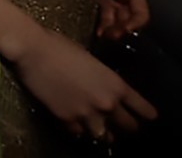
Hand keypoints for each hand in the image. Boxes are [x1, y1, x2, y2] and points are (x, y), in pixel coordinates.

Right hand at [13, 28, 155, 141]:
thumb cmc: (61, 46)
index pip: (144, 109)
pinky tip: (73, 122)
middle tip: (119, 123)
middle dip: (125, 126)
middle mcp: (107, 103)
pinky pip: (77, 132)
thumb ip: (103, 81)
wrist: (33, 50)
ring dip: (101, 131)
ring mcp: (87, 113)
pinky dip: (77, 129)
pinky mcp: (66, 118)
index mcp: (116, 85)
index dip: (146, 114)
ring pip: (103, 135)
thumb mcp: (92, 62)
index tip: (147, 116)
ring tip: (96, 127)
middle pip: (129, 127)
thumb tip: (103, 89)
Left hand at [97, 0, 148, 38]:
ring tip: (102, 36)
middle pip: (127, 16)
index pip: (140, 8)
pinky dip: (101, 24)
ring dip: (112, 29)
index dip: (136, 21)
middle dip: (123, 29)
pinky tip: (96, 31)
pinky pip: (101, 13)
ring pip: (115, 18)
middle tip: (110, 36)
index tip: (125, 28)